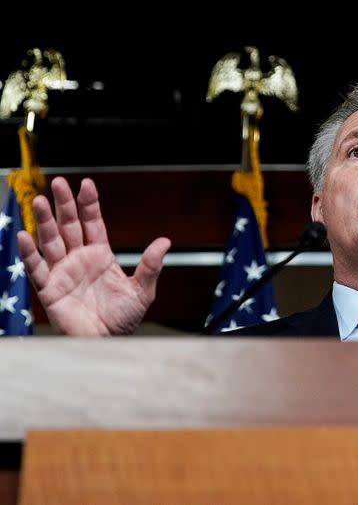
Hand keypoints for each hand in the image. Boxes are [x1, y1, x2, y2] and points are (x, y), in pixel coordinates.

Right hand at [17, 177, 170, 335]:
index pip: (93, 224)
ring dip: (44, 221)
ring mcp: (62, 272)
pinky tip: (24, 236)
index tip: (86, 184)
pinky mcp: (50, 289)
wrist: (109, 343)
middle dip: (64, 204)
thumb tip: (165, 241)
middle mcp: (79, 259)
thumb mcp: (142, 291)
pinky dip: (29, 253)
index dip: (89, 204)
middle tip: (58, 183)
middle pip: (69, 226)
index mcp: (101, 255)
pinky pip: (37, 269)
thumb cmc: (124, 319)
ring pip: (51, 241)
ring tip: (39, 201)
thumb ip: (151, 266)